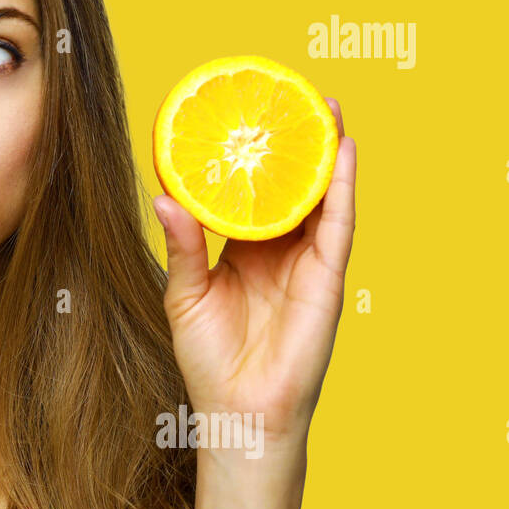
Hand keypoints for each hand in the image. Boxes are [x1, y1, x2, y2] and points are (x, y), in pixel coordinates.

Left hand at [153, 98, 356, 446]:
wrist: (238, 412)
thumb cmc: (209, 359)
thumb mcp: (186, 293)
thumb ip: (183, 245)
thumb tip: (164, 197)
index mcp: (243, 252)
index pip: (251, 194)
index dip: (251, 159)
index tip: (246, 118)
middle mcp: (279, 252)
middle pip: (291, 187)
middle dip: (294, 145)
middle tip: (291, 96)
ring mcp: (307, 263)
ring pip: (320, 197)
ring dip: (326, 153)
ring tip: (325, 106)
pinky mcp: (328, 279)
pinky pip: (338, 225)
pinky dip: (343, 187)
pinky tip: (344, 152)